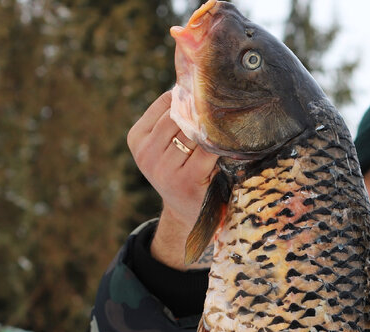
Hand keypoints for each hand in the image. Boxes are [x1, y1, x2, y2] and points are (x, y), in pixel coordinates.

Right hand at [127, 91, 219, 269]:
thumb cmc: (183, 171)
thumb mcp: (167, 145)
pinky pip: (208, 149)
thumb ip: (173, 118)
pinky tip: (232, 138)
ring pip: (192, 131)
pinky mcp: (185, 180)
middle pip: (178, 116)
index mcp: (137, 139)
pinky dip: (221, 142)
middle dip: (201, 109)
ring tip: (232, 115)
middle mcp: (145, 154)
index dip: (187, 94)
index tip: (207, 88)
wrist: (189, 214)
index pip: (164, 103)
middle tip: (225, 97)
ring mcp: (163, 168)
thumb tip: (193, 79)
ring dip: (212, 125)